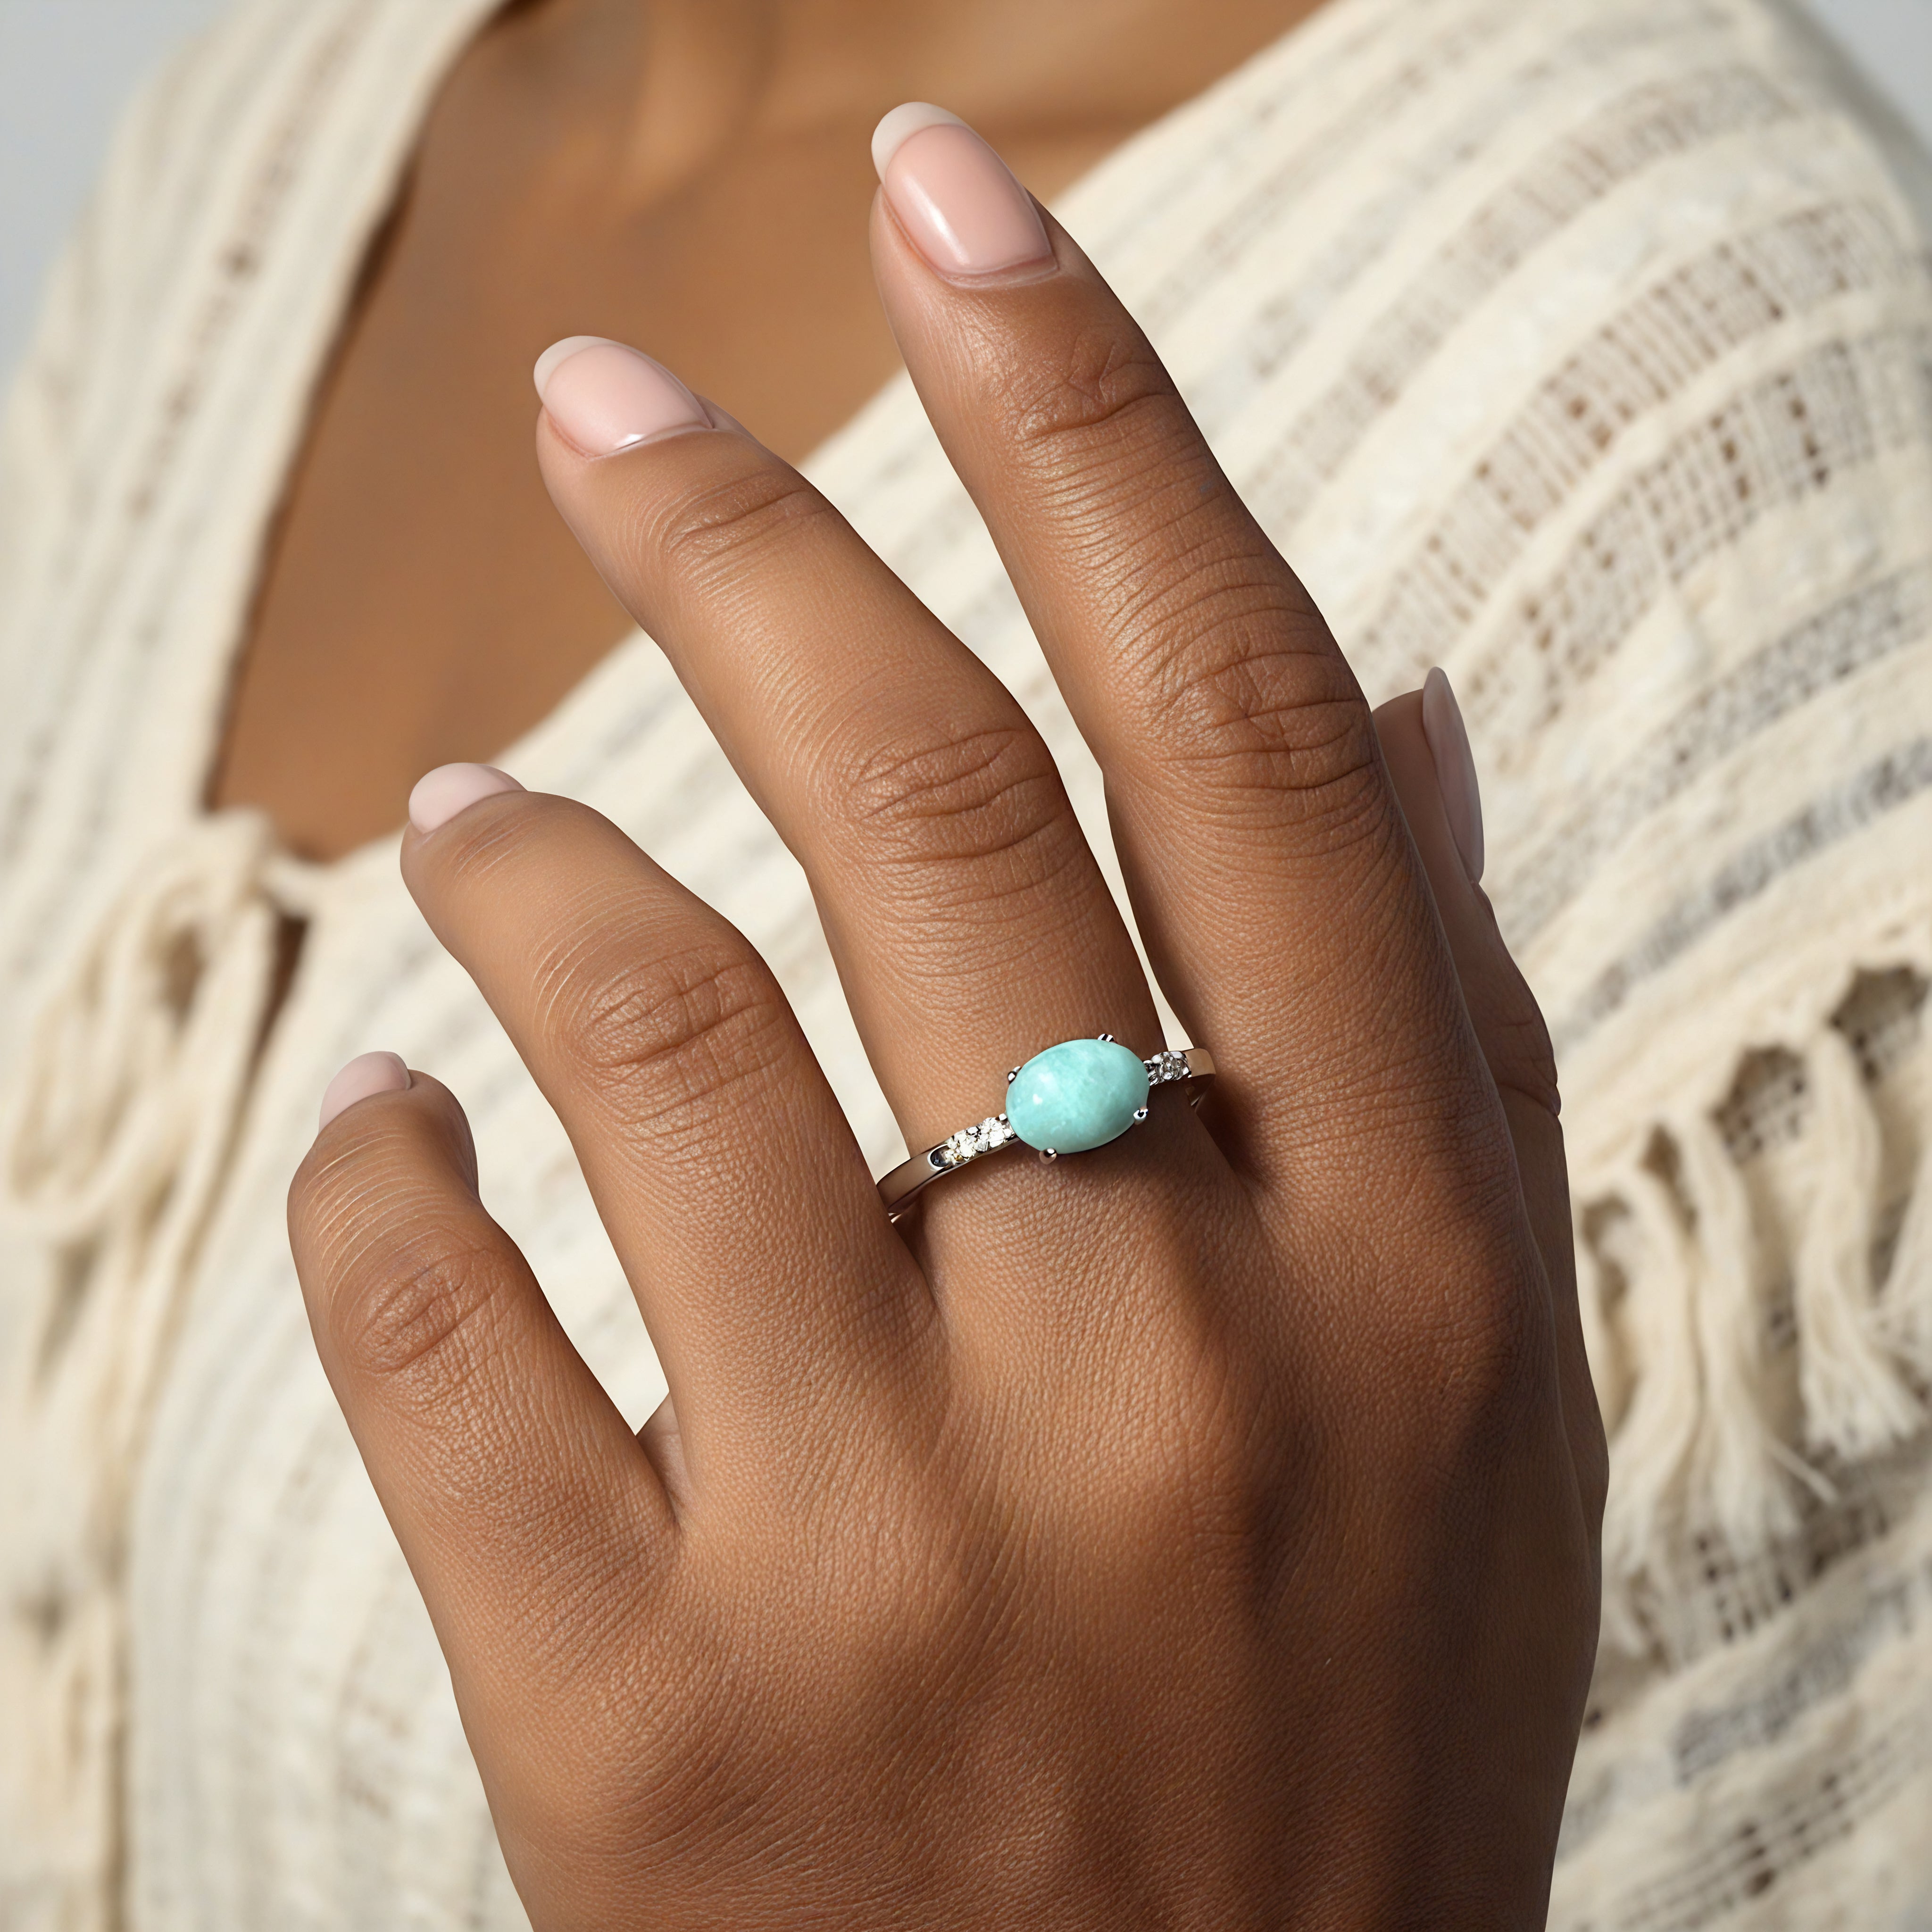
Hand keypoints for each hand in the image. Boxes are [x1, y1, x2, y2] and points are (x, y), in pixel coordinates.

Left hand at [289, 113, 1603, 1929]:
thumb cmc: (1326, 1742)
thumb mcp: (1473, 1406)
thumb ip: (1441, 1041)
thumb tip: (1395, 693)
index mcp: (1392, 1277)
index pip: (1228, 728)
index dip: (1092, 419)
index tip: (964, 209)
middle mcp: (1163, 1373)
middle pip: (925, 813)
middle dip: (757, 538)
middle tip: (612, 401)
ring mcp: (893, 1555)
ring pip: (651, 1035)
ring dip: (531, 865)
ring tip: (473, 803)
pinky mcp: (651, 1723)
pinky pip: (440, 1336)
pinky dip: (379, 1189)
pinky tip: (387, 1142)